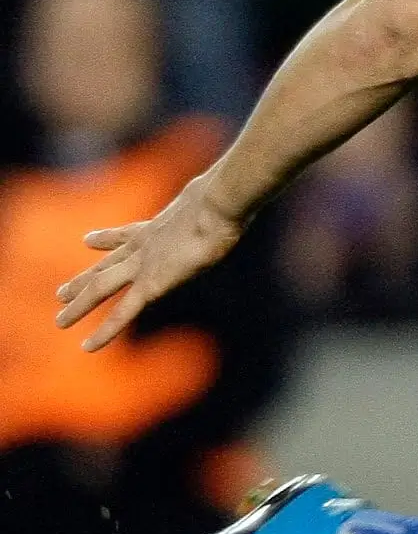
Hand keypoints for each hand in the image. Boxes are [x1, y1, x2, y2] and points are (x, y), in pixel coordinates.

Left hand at [55, 173, 245, 352]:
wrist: (219, 203)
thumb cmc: (228, 199)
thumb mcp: (222, 197)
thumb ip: (223, 196)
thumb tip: (242, 186)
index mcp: (159, 226)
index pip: (126, 235)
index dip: (107, 239)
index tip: (89, 240)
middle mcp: (144, 246)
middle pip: (106, 264)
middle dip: (84, 279)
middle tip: (61, 292)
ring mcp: (144, 264)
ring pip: (100, 288)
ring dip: (79, 305)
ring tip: (60, 321)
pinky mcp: (151, 284)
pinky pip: (122, 313)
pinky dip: (104, 331)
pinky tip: (87, 347)